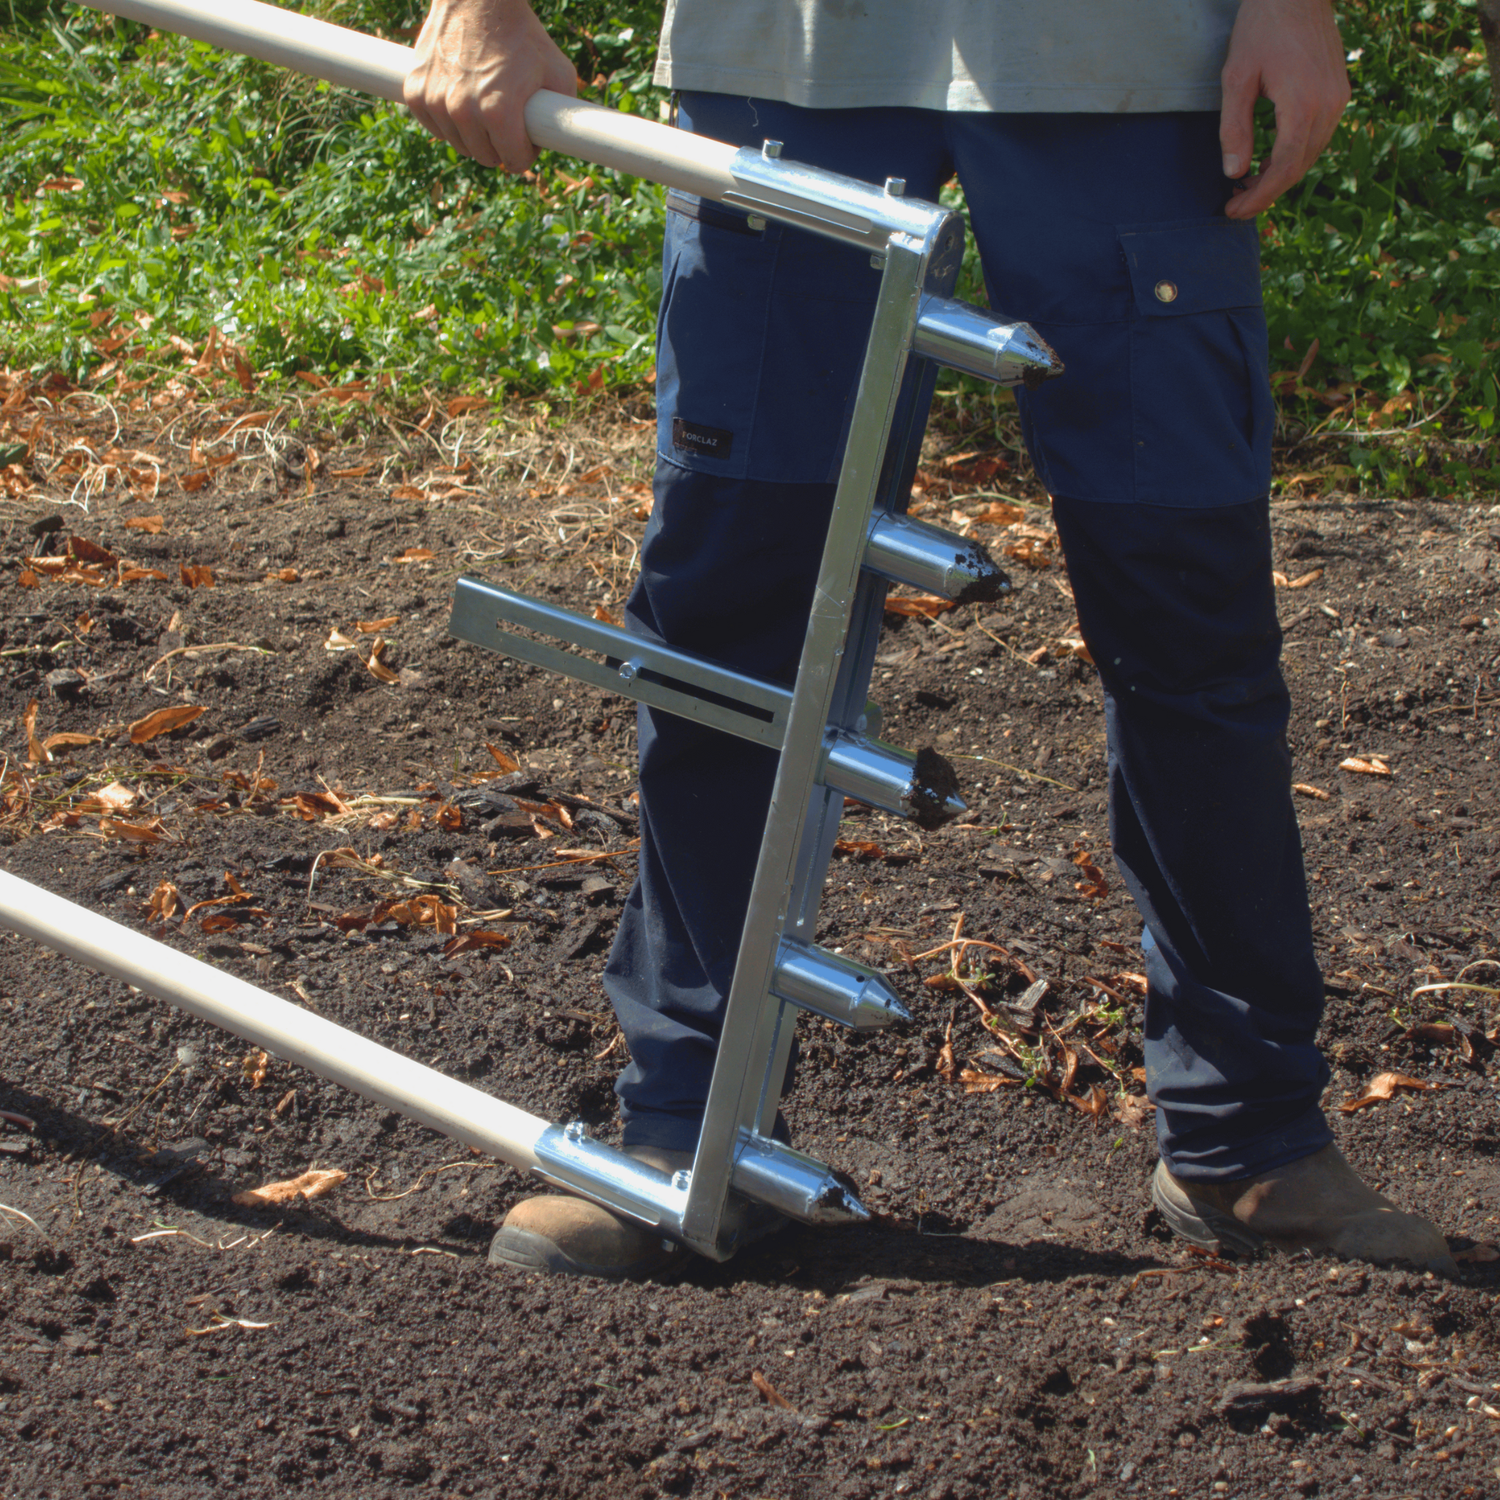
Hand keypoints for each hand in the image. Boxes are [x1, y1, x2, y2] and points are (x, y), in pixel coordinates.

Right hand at [403, 0, 577, 172]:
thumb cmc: (521, 35)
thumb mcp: (559, 72)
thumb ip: (566, 115)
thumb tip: (567, 145)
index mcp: (498, 112)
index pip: (515, 162)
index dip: (527, 150)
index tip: (527, 132)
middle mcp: (463, 111)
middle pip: (486, 158)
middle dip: (500, 144)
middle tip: (507, 117)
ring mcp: (435, 102)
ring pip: (460, 146)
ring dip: (474, 134)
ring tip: (485, 102)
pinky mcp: (415, 93)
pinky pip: (436, 129)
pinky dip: (448, 121)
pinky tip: (461, 99)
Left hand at [1219, 0, 1349, 218]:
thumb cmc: (1263, 26)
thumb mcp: (1236, 77)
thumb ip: (1234, 127)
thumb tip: (1234, 173)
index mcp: (1303, 104)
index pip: (1284, 168)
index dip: (1259, 197)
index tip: (1233, 211)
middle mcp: (1329, 105)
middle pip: (1299, 167)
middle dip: (1267, 193)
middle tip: (1236, 206)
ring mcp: (1338, 98)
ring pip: (1310, 155)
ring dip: (1280, 177)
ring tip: (1247, 187)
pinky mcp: (1338, 92)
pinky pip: (1317, 137)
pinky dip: (1293, 156)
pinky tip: (1268, 162)